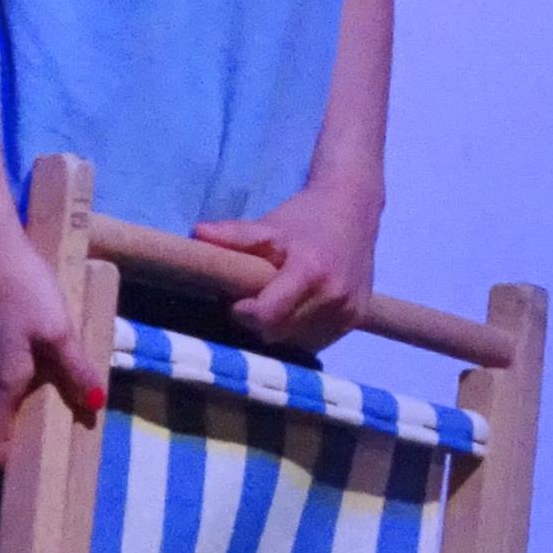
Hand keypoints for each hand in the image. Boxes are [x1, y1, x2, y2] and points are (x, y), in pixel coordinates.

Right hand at [0, 215, 105, 465]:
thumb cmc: (22, 289)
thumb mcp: (58, 332)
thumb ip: (75, 371)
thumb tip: (93, 406)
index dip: (4, 467)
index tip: (28, 480)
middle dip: (19, 437)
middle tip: (55, 439)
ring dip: (18, 405)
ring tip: (54, 404)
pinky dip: (12, 380)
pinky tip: (37, 364)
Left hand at [191, 172, 379, 350]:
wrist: (354, 210)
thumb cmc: (305, 217)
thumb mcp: (269, 224)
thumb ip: (234, 235)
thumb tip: (196, 233)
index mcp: (311, 272)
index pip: (269, 317)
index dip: (246, 313)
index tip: (237, 300)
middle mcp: (334, 297)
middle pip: (280, 334)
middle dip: (259, 323)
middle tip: (253, 300)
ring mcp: (348, 312)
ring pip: (297, 343)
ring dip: (280, 331)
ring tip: (275, 304)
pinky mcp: (356, 320)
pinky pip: (317, 342)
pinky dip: (300, 333)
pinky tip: (295, 311)